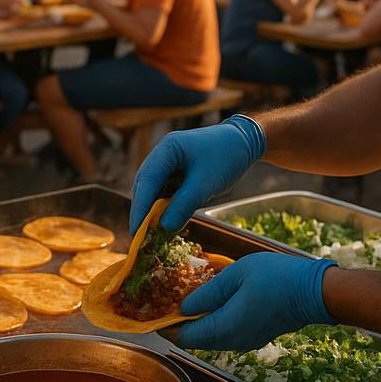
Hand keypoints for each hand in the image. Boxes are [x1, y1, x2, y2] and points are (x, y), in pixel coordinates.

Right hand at [129, 115, 266, 236]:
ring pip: (154, 191)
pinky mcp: (176, 174)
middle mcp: (162, 156)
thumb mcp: (205, 184)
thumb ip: (183, 205)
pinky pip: (165, 193)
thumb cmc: (226, 157)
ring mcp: (168, 164)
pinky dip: (165, 208)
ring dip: (152, 211)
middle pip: (145, 186)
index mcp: (167, 150)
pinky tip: (166, 223)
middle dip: (142, 212)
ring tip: (150, 235)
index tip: (136, 231)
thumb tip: (163, 227)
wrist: (244, 143)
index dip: (140, 208)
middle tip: (139, 238)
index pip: (146, 181)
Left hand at [176, 252, 336, 350]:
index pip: (184, 337)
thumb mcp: (236, 275)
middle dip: (180, 323)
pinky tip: (213, 301)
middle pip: (196, 340)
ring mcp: (245, 341)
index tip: (155, 310)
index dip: (167, 326)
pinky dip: (214, 322)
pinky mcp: (255, 336)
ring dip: (198, 322)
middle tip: (169, 300)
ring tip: (189, 297)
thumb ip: (208, 292)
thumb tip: (184, 307)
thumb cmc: (276, 278)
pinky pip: (226, 333)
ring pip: (211, 337)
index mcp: (225, 327)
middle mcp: (233, 341)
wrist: (313, 292)